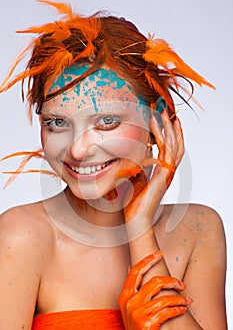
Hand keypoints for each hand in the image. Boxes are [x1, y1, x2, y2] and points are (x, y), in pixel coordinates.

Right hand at [118, 252, 191, 329]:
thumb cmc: (135, 327)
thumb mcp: (128, 305)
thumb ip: (131, 288)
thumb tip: (130, 267)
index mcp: (124, 295)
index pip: (136, 271)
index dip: (148, 260)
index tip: (159, 253)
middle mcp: (130, 301)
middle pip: (154, 281)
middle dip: (172, 281)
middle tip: (181, 284)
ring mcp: (138, 312)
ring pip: (164, 297)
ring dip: (179, 298)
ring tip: (186, 300)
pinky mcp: (147, 323)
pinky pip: (168, 311)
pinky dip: (178, 309)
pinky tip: (182, 309)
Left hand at [123, 111, 183, 233]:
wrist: (136, 219)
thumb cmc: (134, 202)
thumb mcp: (135, 178)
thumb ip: (139, 165)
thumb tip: (136, 152)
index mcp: (162, 171)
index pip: (169, 147)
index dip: (167, 132)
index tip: (162, 117)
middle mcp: (168, 170)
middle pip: (175, 143)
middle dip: (170, 125)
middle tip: (165, 109)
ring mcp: (168, 173)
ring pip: (174, 146)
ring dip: (169, 128)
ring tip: (164, 113)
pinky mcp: (164, 176)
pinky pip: (169, 153)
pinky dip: (166, 139)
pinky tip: (160, 128)